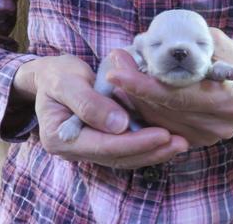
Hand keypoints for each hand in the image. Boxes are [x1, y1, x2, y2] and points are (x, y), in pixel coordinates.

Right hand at [11, 54, 188, 168]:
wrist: (52, 78)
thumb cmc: (57, 75)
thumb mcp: (66, 81)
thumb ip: (89, 103)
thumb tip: (119, 125)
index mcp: (60, 138)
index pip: (103, 145)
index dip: (134, 142)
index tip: (162, 134)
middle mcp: (74, 150)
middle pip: (117, 156)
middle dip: (150, 150)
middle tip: (179, 143)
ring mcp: (88, 149)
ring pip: (124, 157)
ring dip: (153, 152)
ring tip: (180, 144)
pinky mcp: (101, 142)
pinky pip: (126, 149)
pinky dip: (147, 145)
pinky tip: (167, 140)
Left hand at [106, 28, 232, 146]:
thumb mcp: (216, 42)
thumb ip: (185, 44)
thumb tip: (143, 43)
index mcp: (230, 98)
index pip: (176, 95)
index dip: (142, 85)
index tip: (115, 71)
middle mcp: (221, 124)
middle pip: (163, 110)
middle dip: (133, 86)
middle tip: (116, 61)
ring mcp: (209, 137)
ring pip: (158, 121)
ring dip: (135, 98)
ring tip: (123, 72)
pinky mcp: (198, 141)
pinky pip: (162, 126)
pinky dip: (145, 109)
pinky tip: (136, 92)